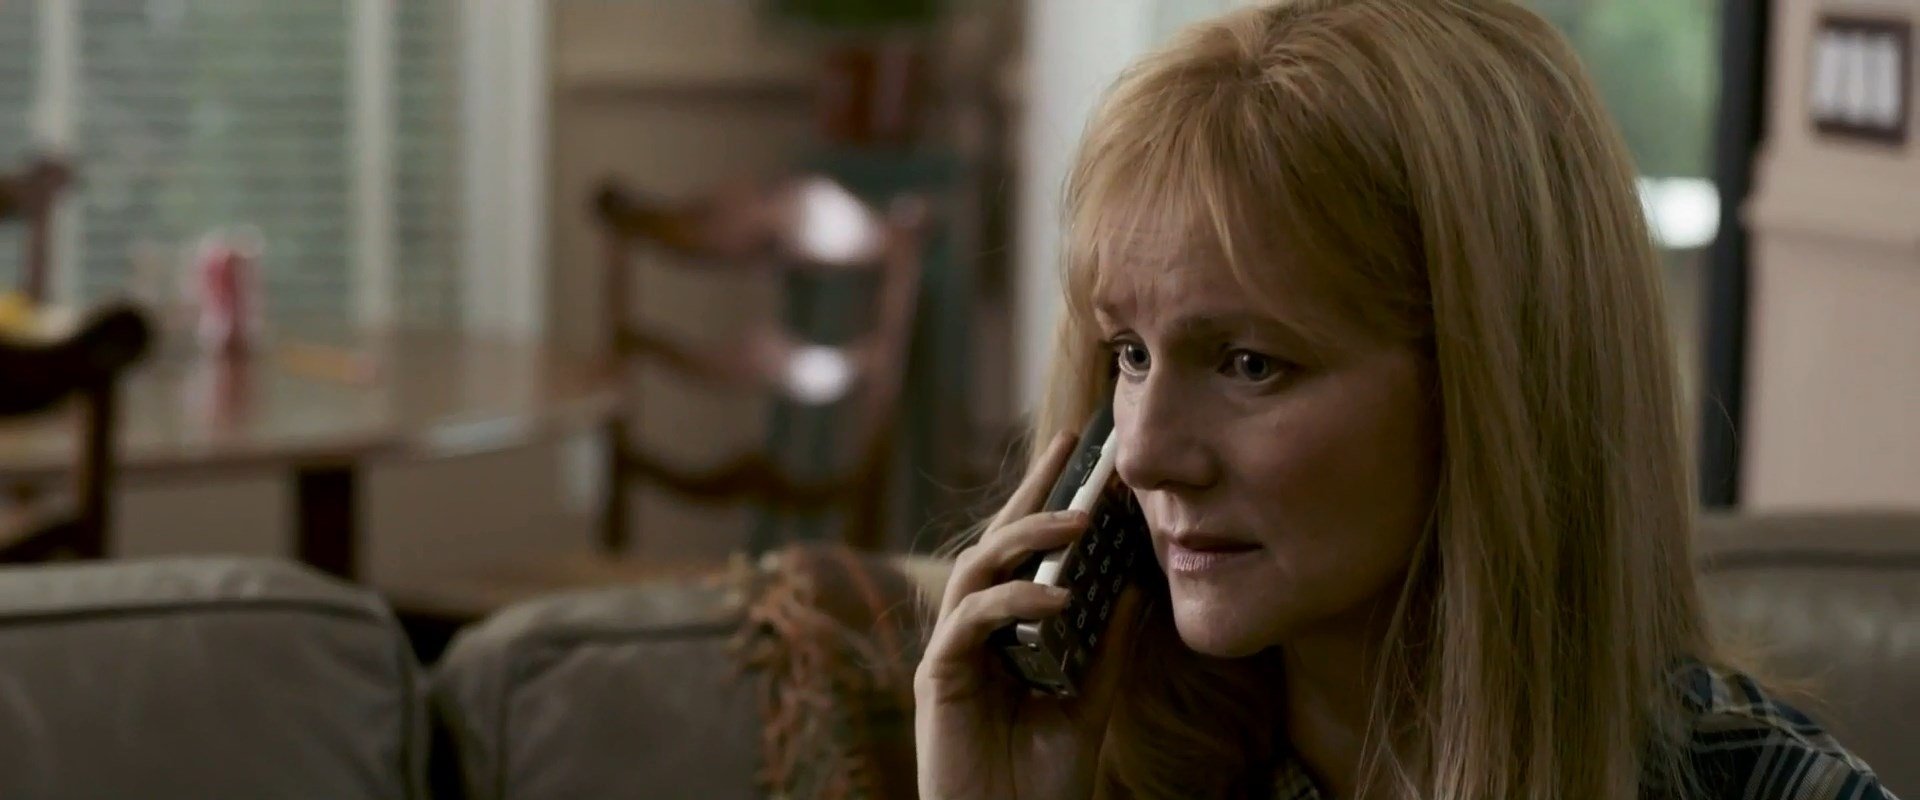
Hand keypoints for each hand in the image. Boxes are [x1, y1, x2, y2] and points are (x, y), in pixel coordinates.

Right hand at [914, 432, 1144, 799]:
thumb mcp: (1090, 706)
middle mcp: (973, 633)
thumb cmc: (1041, 783)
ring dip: (1026, 538)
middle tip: (1072, 452)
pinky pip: (970, 622)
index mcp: (1006, 634)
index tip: (1077, 449)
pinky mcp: (938, 678)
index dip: (1044, 498)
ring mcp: (952, 653)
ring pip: (977, 569)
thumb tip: (1133, 590)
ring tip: (1078, 521)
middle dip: (1031, 493)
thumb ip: (1106, 651)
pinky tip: (1057, 600)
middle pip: (994, 544)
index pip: (1025, 554)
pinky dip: (1012, 603)